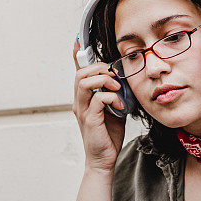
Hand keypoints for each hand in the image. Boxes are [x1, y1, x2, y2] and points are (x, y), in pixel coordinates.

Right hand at [72, 38, 126, 172]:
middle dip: (99, 68)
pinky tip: (120, 106)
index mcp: (84, 98)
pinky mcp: (90, 119)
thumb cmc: (108, 136)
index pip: (78, 72)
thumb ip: (115, 94)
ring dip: (104, 80)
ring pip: (84, 82)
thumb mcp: (114, 109)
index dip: (77, 55)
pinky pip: (97, 99)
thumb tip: (123, 80)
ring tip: (117, 89)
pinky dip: (111, 97)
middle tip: (115, 77)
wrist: (103, 160)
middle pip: (81, 73)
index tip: (78, 40)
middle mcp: (79, 102)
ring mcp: (82, 110)